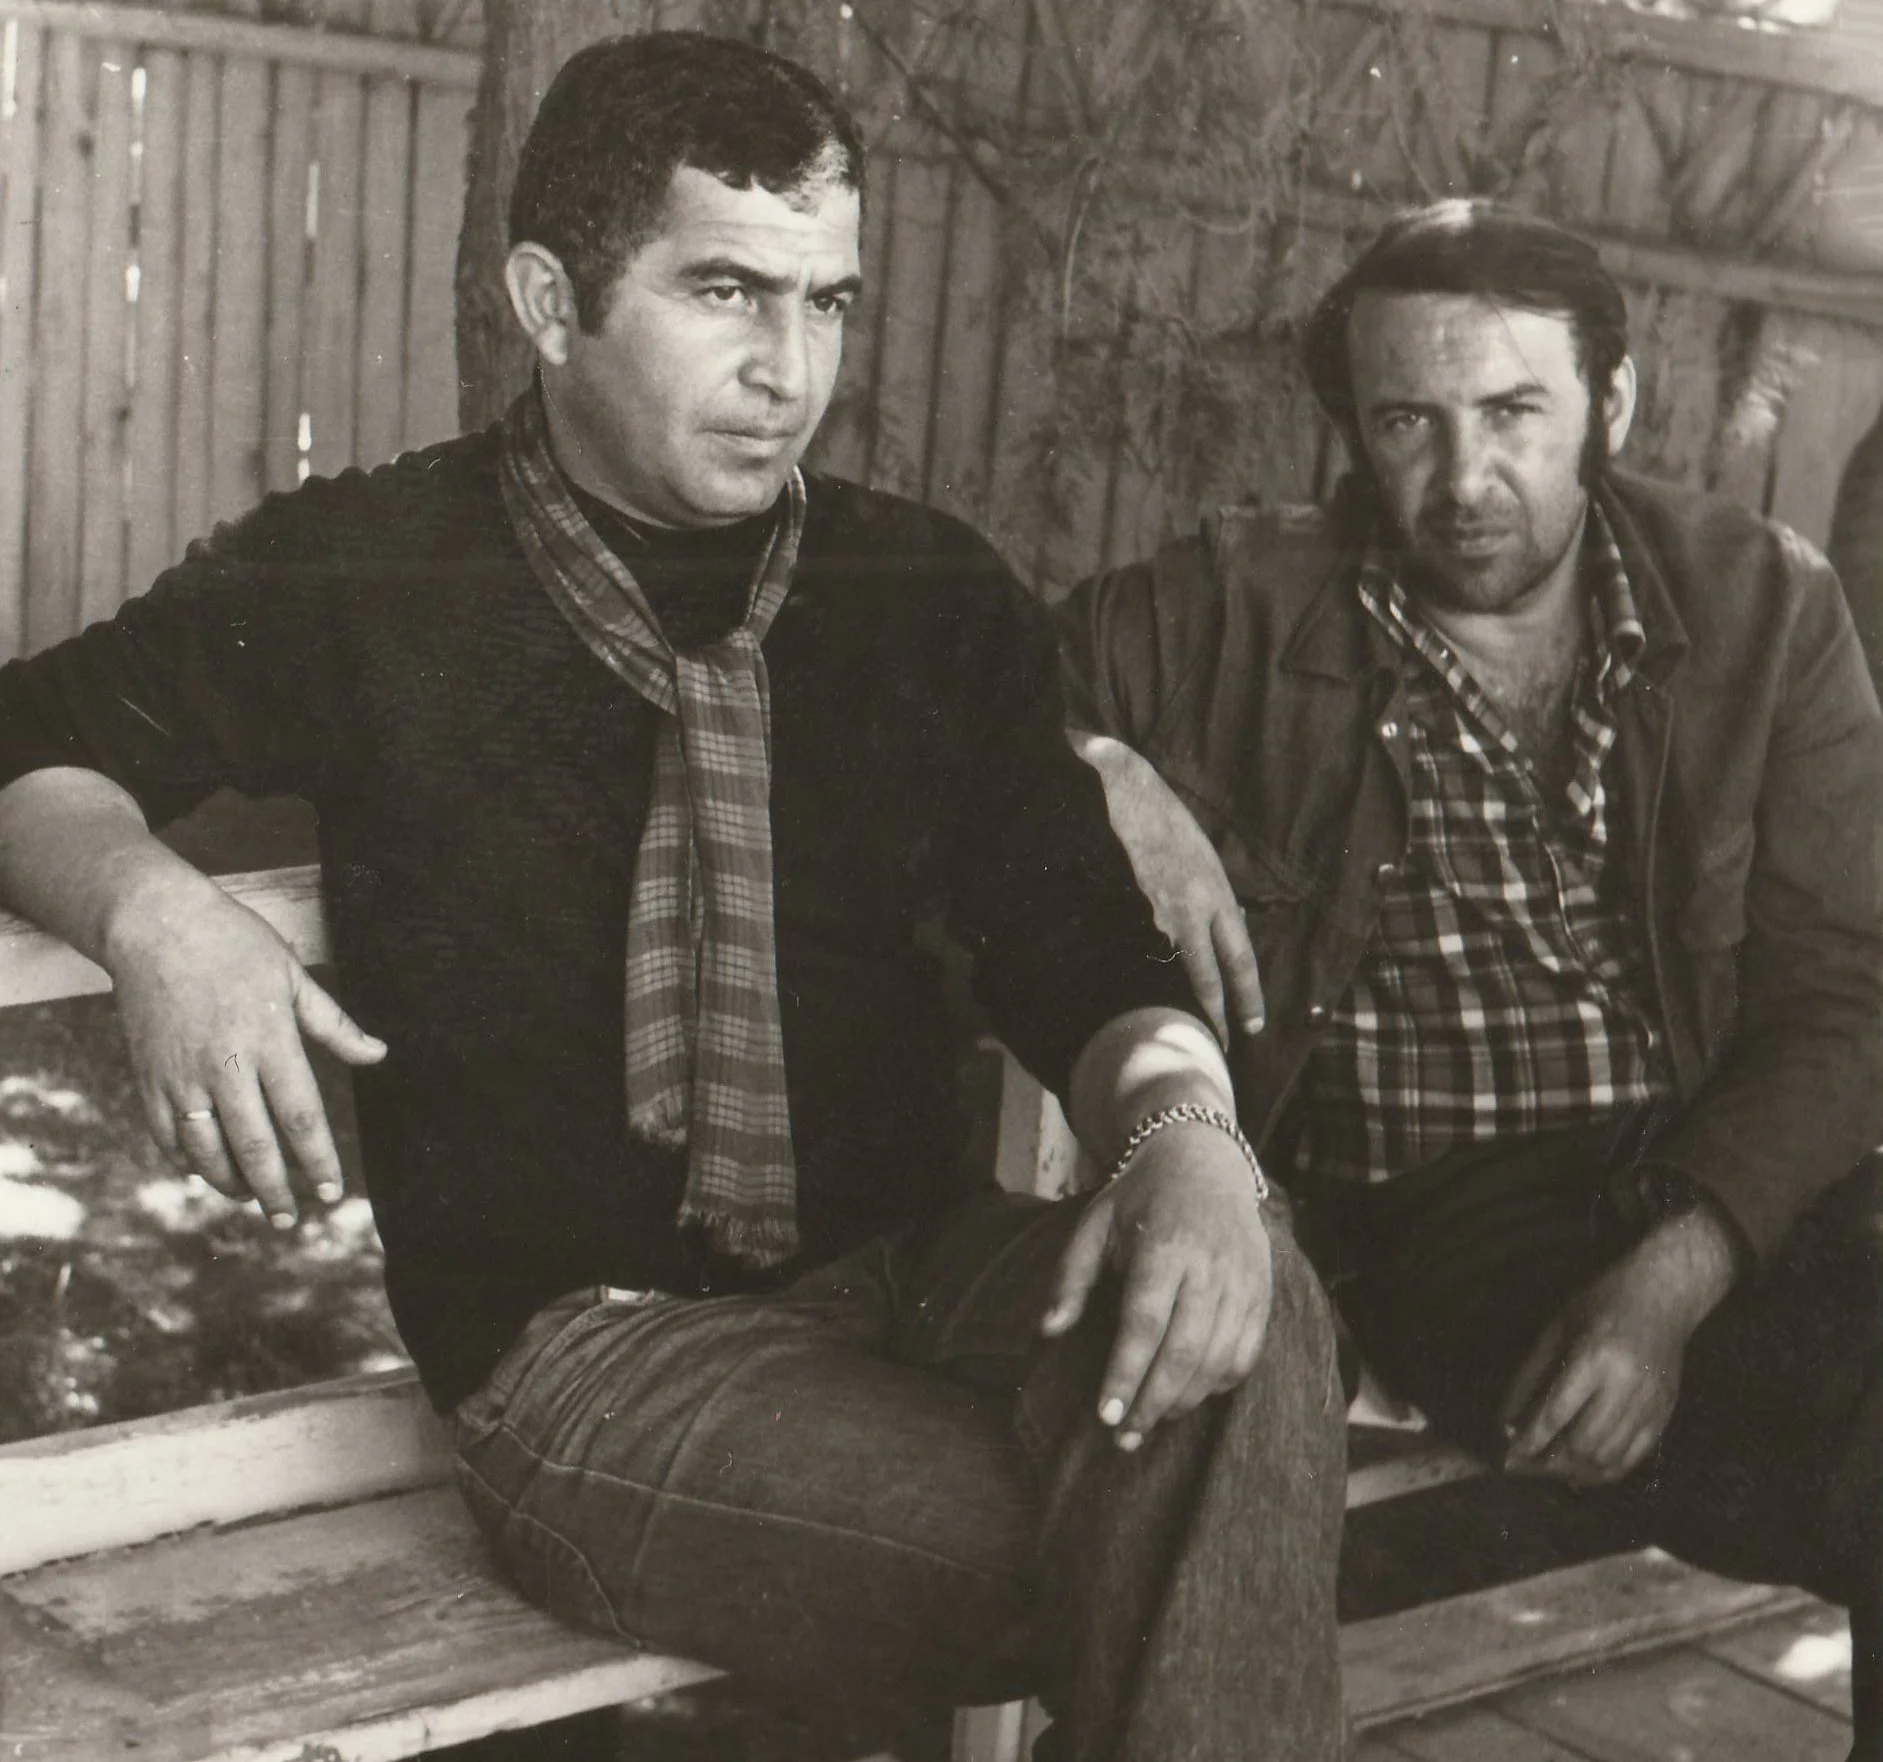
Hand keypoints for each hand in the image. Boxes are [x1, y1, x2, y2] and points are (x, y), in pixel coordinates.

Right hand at [105, 875, 386, 1227]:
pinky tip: (205, 1175)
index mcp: (268, 1041)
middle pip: (254, 1145)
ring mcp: (182, 1075)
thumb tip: (380, 1055)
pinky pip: (168, 1135)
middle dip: (277, 1190)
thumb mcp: (293, 976)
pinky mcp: (149, 1077)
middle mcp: (224, 1066)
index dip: (317, 1160)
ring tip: (254, 1200)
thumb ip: (335, 1024)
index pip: (300, 1116)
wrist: (155, 925)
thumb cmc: (235, 945)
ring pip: (207, 1149)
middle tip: (292, 1220)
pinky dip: (187, 1162)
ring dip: (232, 1184)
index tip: (331, 1192)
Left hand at [1041, 1121, 1271, 1446]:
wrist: (1204, 1159)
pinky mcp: (1262, 1292)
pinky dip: (1219, 1383)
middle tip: (1123, 1437)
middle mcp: (1210, 1266)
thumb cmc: (1139, 1197)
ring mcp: (1243, 1281)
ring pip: (1218, 1359)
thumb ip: (1071, 1277)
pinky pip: (1247, 1353)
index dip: (1125, 1374)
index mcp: (1165, 1247)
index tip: (1104, 1415)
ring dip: (1183, 1400)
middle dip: (1152, 1402)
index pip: (1144, 1325)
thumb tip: (1049, 1331)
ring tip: (1149, 1421)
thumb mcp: (1095, 1223)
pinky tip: (1190, 1394)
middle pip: (1184, 1351)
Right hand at [1077, 736, 1263, 1044]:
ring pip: (1168, 969)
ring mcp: (1151, 913)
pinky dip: (1133, 973)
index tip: (1252, 1024)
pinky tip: (1124, 992)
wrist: (1116, 787)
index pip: (1238, 957)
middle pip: (1206, 976)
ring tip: (1169, 1030)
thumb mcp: (1199, 853)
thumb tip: (1218, 923)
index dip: (1246, 995)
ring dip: (1169, 999)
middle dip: (1215, 1014)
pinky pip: (1131, 953)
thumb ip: (1208, 893)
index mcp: (1215, 892)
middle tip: (1220, 1045)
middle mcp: (1189, 910)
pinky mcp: (1119, 912)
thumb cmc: (1159, 815)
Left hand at [1499, 1206, 1738, 1484]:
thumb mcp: (1555, 1330)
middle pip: (1582, 1444)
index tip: (1507, 1458)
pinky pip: (1634, 1458)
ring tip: (1546, 1470)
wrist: (1663, 1295)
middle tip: (1523, 1468)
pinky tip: (1580, 1474)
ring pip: (1608, 1458)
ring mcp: (1650, 1404)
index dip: (1530, 1441)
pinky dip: (1605, 1472)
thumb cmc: (1600, 1304)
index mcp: (1594, 1358)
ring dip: (1573, 1472)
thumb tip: (1507, 1424)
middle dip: (1547, 1464)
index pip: (1556, 1414)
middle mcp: (1626, 1386)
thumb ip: (1529, 1378)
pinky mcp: (1665, 1414)